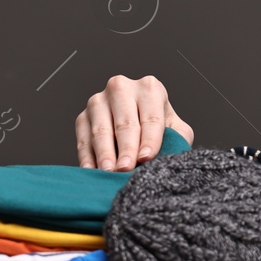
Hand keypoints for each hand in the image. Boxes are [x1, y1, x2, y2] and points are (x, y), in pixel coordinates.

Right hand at [75, 74, 193, 170]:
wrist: (137, 125)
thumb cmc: (158, 127)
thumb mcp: (175, 129)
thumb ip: (178, 137)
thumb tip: (172, 153)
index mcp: (149, 88)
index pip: (151, 117)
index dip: (150, 139)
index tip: (146, 158)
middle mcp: (122, 88)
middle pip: (125, 123)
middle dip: (126, 148)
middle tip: (126, 168)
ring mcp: (99, 101)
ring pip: (101, 130)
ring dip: (105, 153)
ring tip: (109, 171)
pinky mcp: (82, 117)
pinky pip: (83, 139)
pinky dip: (87, 157)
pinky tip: (92, 171)